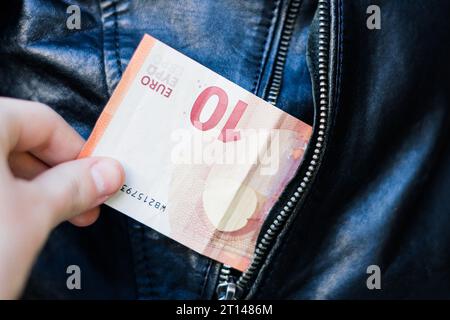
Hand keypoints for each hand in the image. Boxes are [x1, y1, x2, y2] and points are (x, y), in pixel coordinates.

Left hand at [0, 97, 123, 298]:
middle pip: (19, 140)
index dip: (77, 151)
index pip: (42, 121)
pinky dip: (7, 197)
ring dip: (35, 189)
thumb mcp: (33, 216)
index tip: (96, 176)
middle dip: (58, 174)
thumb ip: (75, 186)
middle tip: (83, 201)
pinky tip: (22, 219)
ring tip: (57, 216)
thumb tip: (105, 173)